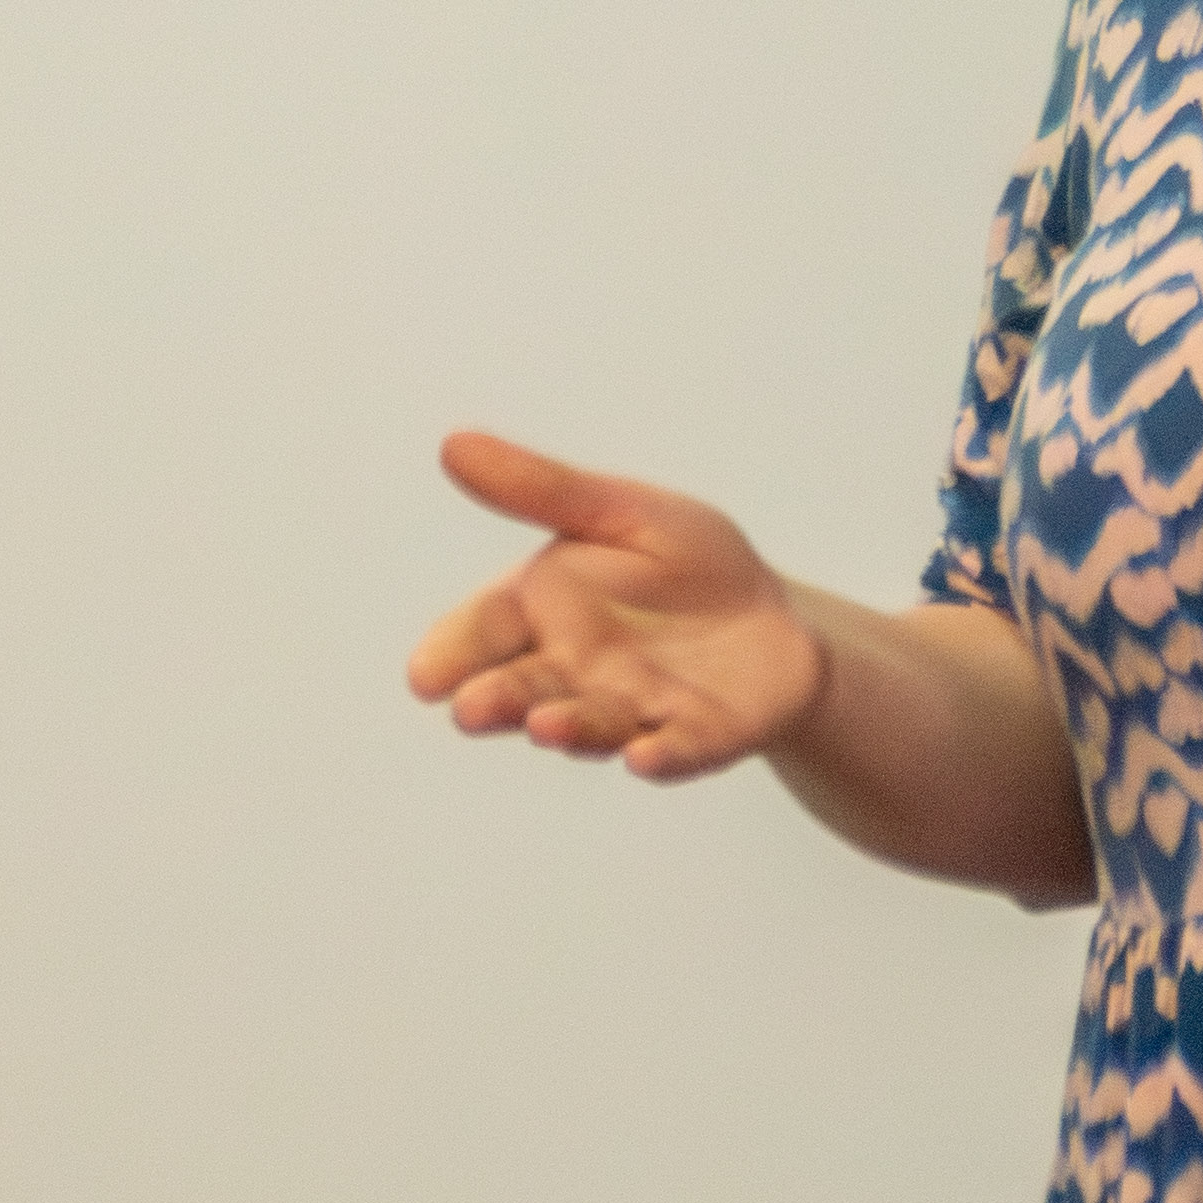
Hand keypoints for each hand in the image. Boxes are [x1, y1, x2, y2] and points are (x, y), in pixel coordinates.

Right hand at [405, 431, 830, 783]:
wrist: (778, 620)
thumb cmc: (687, 563)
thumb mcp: (620, 512)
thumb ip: (542, 489)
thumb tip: (452, 444)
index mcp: (547, 611)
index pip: (487, 630)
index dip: (454, 653)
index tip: (424, 676)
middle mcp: (577, 672)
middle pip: (526, 688)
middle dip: (499, 700)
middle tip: (470, 710)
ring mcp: (635, 710)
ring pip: (592, 725)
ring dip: (569, 729)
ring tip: (545, 727)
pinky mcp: (696, 737)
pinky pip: (675, 749)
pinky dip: (660, 755)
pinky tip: (644, 758)